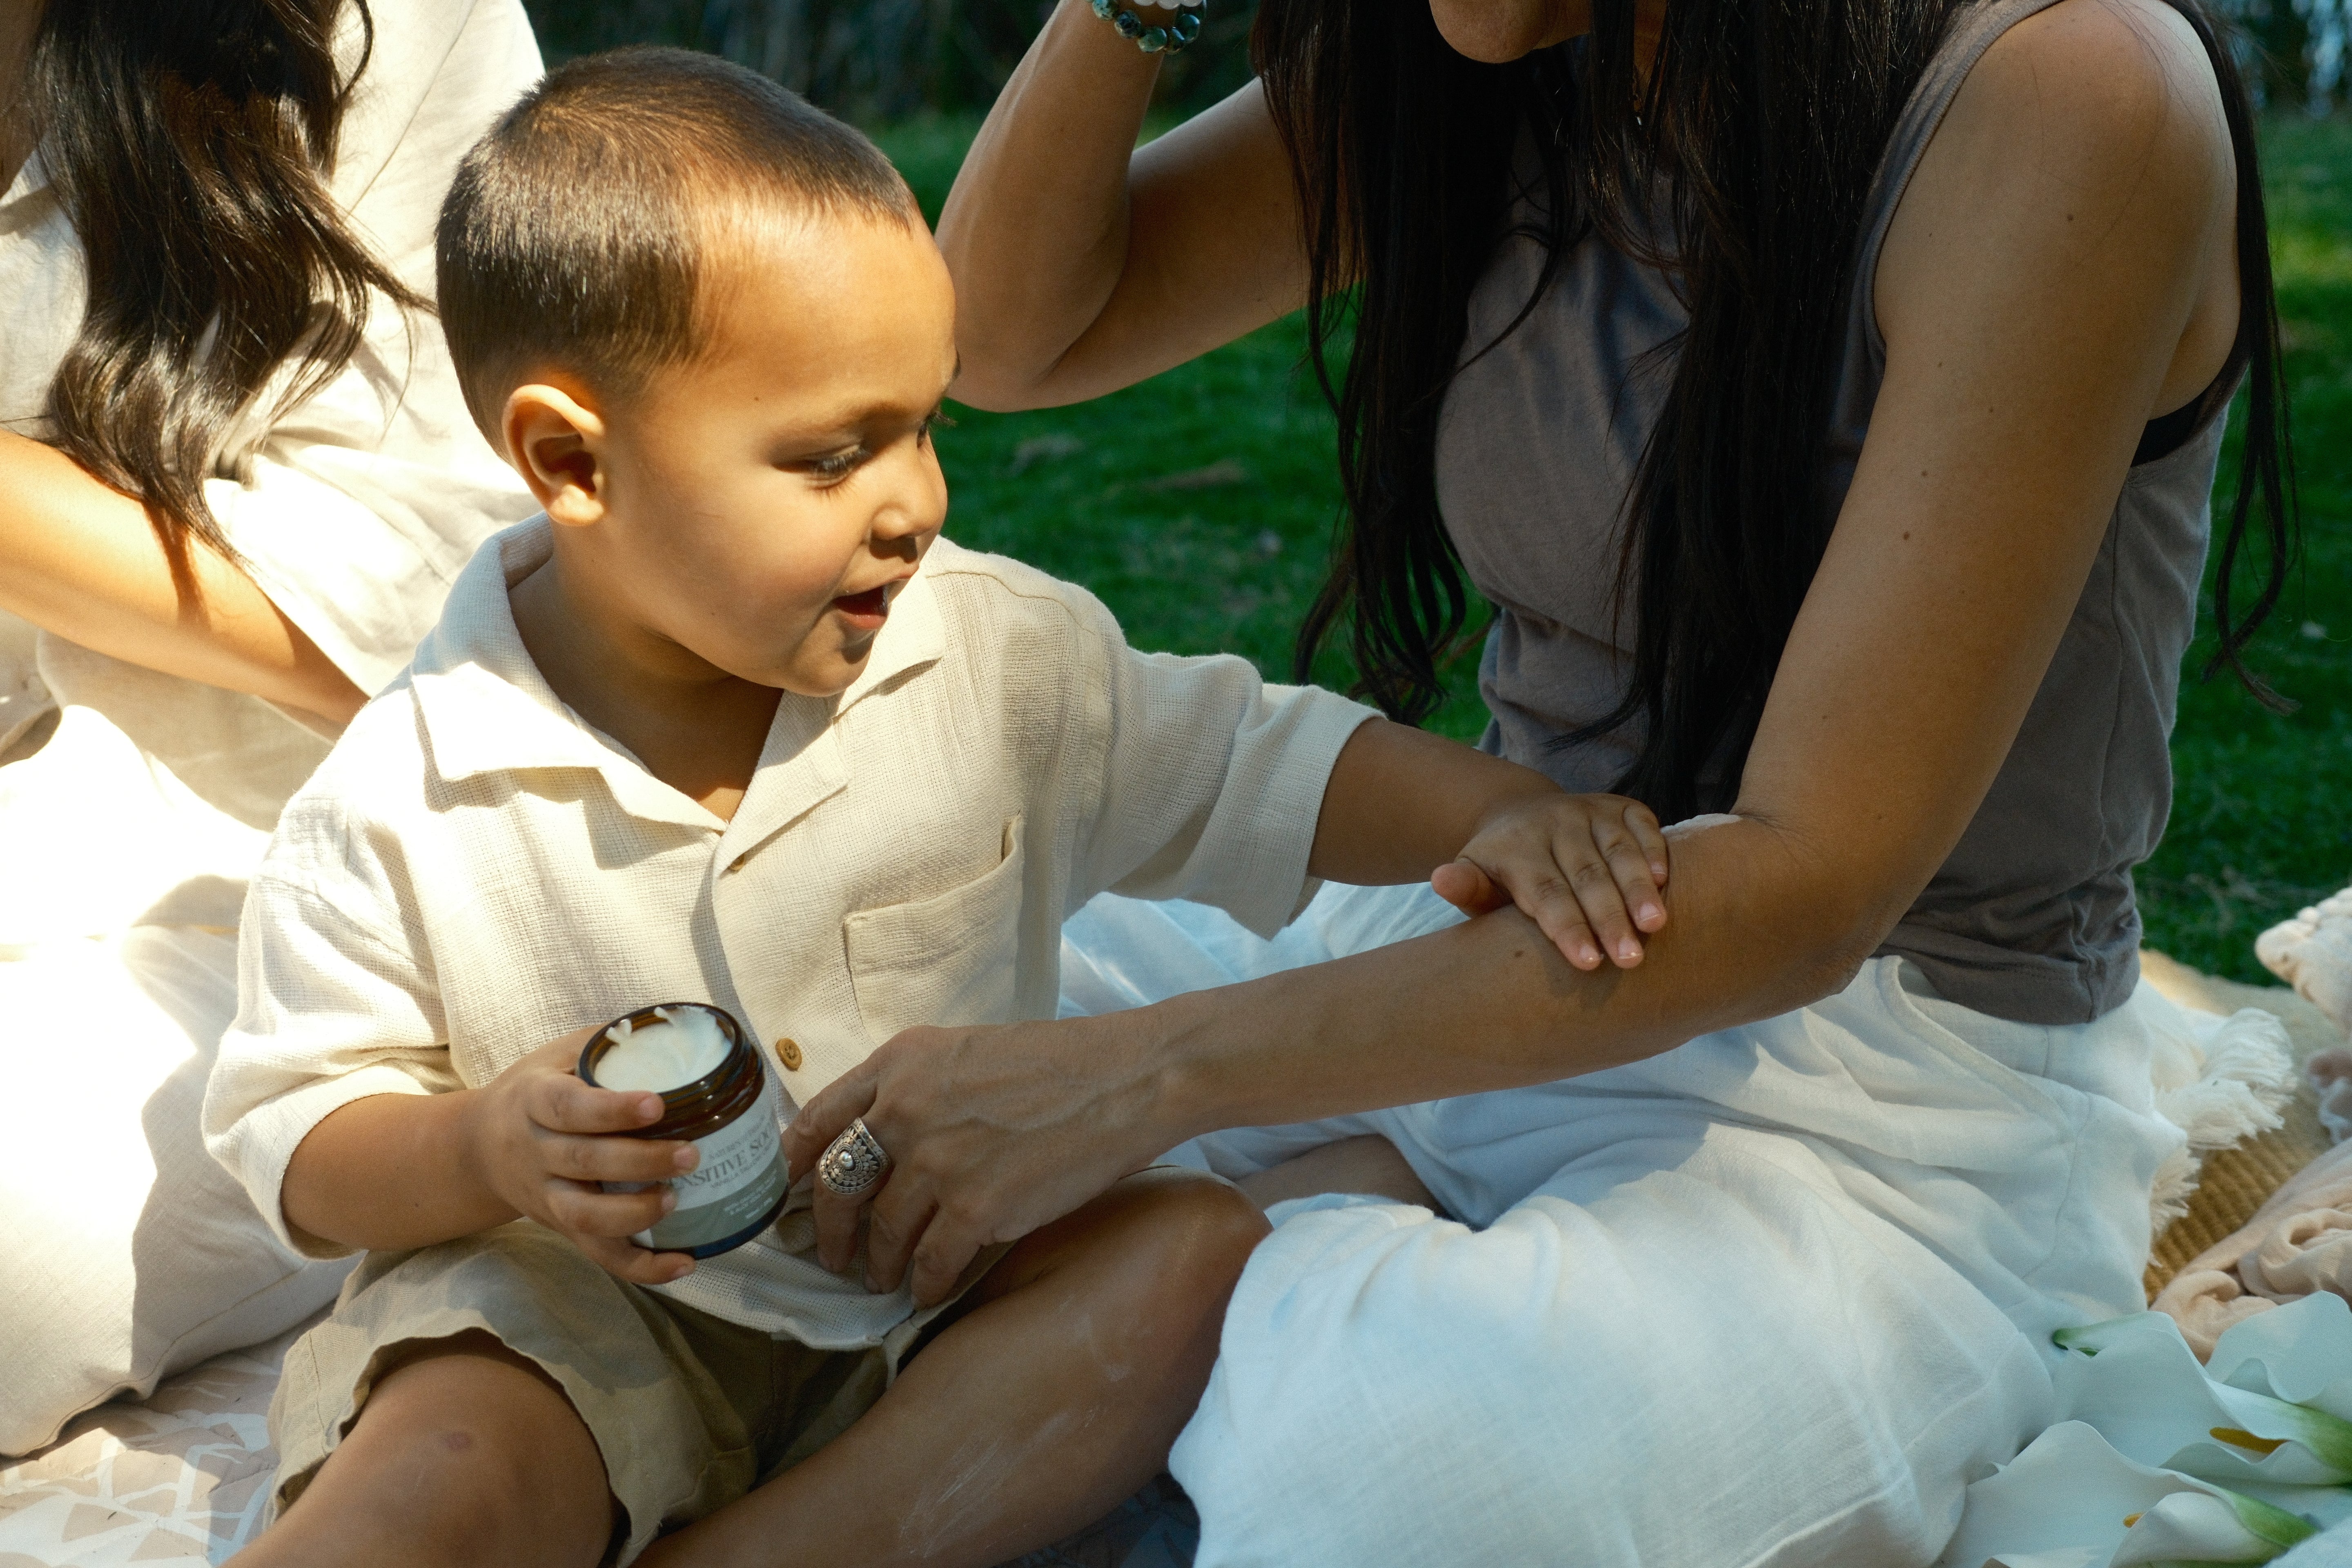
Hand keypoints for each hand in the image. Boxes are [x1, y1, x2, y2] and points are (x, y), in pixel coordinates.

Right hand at [460, 1030, 701, 1284]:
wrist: (478, 1148)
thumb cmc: (535, 1091)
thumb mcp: (557, 1055)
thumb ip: (606, 1043)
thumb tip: (674, 1024)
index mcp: (534, 1102)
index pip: (569, 1108)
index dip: (612, 1109)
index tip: (657, 1104)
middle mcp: (537, 1154)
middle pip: (584, 1162)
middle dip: (640, 1161)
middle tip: (690, 1154)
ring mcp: (547, 1198)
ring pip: (585, 1217)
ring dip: (635, 1215)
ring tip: (676, 1199)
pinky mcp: (562, 1228)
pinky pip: (599, 1255)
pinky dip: (642, 1267)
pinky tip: (685, 1263)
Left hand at [781, 1015, 1162, 1306]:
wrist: (1124, 1081)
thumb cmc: (1056, 1062)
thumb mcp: (964, 1052)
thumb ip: (912, 1087)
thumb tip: (875, 1138)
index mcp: (899, 1063)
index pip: (816, 1119)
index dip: (793, 1166)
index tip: (788, 1194)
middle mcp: (905, 1110)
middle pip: (838, 1187)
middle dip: (828, 1232)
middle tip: (832, 1257)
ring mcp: (938, 1163)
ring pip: (882, 1234)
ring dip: (878, 1266)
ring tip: (883, 1279)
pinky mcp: (977, 1210)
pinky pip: (931, 1263)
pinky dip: (926, 1284)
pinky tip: (930, 1290)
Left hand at [1431, 792, 1668, 969]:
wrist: (1520, 815)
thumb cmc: (1502, 870)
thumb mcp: (1476, 878)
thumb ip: (1466, 887)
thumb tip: (1441, 880)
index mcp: (1517, 847)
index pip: (1544, 892)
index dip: (1567, 927)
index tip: (1587, 963)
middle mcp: (1555, 823)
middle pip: (1585, 875)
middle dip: (1609, 918)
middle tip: (1630, 959)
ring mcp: (1589, 810)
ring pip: (1617, 850)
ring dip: (1638, 888)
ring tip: (1655, 925)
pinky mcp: (1619, 805)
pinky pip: (1642, 824)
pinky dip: (1655, 849)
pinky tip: (1665, 880)